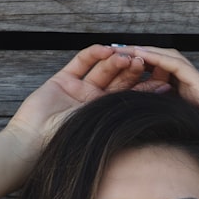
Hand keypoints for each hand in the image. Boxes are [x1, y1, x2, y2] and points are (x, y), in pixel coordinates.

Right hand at [5, 45, 166, 149]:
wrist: (33, 146)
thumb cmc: (67, 148)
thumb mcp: (103, 137)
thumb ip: (125, 127)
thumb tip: (159, 128)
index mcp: (106, 117)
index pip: (131, 99)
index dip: (147, 90)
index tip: (165, 84)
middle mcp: (94, 102)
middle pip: (119, 81)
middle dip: (133, 71)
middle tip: (146, 63)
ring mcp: (78, 89)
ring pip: (102, 70)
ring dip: (116, 61)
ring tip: (128, 57)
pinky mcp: (62, 80)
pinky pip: (81, 62)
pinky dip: (93, 54)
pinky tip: (106, 50)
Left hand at [129, 46, 198, 181]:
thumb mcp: (182, 136)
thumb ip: (166, 127)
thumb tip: (139, 130)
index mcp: (188, 98)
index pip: (161, 75)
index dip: (140, 69)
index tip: (116, 68)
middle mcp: (195, 87)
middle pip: (164, 62)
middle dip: (139, 55)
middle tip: (114, 50)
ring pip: (170, 59)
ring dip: (146, 52)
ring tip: (124, 48)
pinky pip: (179, 67)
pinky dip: (158, 59)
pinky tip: (140, 55)